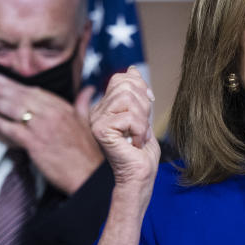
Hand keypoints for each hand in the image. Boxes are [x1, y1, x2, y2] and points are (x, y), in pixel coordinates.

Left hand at [0, 76, 103, 194]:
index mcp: (64, 108)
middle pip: (21, 97)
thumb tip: (88, 89)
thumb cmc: (89, 151)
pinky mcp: (35, 144)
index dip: (15, 84)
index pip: (35, 91)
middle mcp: (52, 114)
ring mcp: (42, 128)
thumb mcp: (88, 122)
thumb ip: (83, 103)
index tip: (1, 79)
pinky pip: (12, 130)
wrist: (89, 174)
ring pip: (14, 110)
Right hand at [89, 66, 160, 209]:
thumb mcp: (142, 114)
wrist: (140, 175)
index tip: (147, 106)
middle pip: (125, 85)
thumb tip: (132, 68)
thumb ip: (136, 93)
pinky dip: (140, 130)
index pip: (121, 78)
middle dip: (143, 105)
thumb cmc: (142, 151)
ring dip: (142, 120)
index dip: (140, 88)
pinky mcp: (101, 130)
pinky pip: (129, 117)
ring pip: (128, 99)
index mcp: (105, 106)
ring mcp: (96, 120)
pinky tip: (135, 143)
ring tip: (138, 136)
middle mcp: (97, 111)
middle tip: (141, 127)